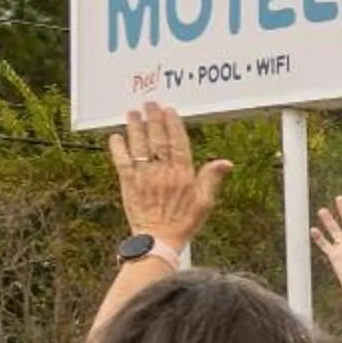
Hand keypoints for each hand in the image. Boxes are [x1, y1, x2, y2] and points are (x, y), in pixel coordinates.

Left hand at [107, 102, 230, 248]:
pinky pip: (121, 161)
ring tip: (132, 112)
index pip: (178, 143)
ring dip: (135, 127)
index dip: (173, 125)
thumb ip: (212, 179)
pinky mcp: (128, 183)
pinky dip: (118, 148)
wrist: (159, 239)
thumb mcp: (205, 202)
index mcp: (183, 174)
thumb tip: (226, 162)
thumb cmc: (184, 222)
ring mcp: (144, 176)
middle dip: (153, 119)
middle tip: (149, 103)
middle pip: (157, 139)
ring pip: (139, 146)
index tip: (169, 110)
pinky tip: (115, 137)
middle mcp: (162, 171)